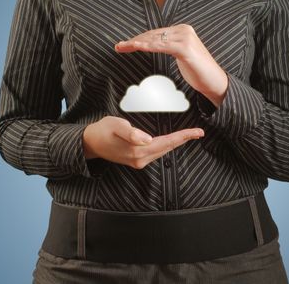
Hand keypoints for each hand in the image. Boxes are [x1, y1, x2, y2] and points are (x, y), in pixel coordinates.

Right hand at [82, 116, 203, 169]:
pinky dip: (166, 146)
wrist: (90, 143)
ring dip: (176, 143)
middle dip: (183, 140)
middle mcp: (140, 159)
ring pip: (163, 151)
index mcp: (138, 151)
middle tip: (199, 132)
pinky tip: (170, 141)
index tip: (198, 132)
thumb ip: (131, 132)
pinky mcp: (136, 160)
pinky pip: (156, 153)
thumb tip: (148, 139)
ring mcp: (138, 162)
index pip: (166, 142)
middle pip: (167, 148)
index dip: (183, 137)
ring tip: (188, 135)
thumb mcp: (115, 126)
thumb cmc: (102, 131)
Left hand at [114, 24, 227, 107]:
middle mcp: (183, 30)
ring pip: (154, 39)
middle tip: (119, 46)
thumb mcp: (180, 55)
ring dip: (136, 43)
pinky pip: (161, 46)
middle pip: (153, 35)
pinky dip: (147, 46)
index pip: (155, 34)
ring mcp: (184, 38)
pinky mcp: (184, 48)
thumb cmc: (197, 72)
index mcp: (182, 30)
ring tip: (122, 47)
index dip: (139, 38)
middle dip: (134, 41)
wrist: (214, 82)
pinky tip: (136, 47)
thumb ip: (169, 47)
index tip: (125, 44)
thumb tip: (154, 45)